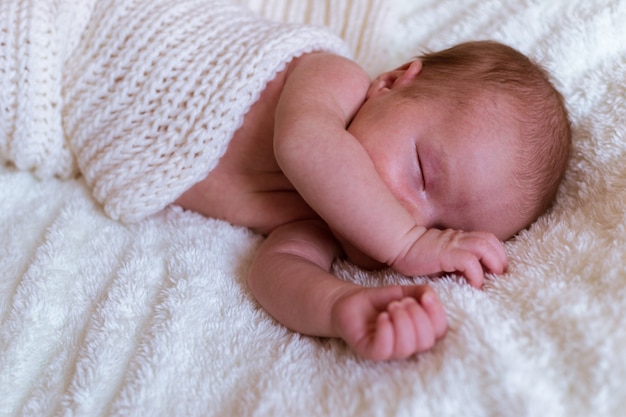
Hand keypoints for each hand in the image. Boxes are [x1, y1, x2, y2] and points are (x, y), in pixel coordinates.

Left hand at [331, 285, 446, 360]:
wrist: (352, 301)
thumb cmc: (380, 301)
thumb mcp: (404, 292)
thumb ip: (421, 292)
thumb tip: (430, 297)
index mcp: (420, 332)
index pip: (440, 331)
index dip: (436, 314)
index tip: (426, 297)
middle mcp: (408, 345)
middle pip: (426, 341)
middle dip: (417, 317)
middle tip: (401, 302)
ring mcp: (389, 351)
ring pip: (406, 347)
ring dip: (402, 321)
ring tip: (391, 307)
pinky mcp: (370, 352)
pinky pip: (384, 349)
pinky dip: (386, 330)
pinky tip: (382, 316)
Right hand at [391, 228, 507, 287]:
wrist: (400, 246)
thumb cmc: (416, 256)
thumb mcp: (440, 260)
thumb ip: (454, 264)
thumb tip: (468, 278)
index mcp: (459, 239)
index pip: (487, 240)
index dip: (497, 253)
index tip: (496, 271)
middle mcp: (459, 239)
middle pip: (490, 241)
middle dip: (500, 258)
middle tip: (499, 275)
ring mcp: (453, 245)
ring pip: (485, 247)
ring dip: (493, 263)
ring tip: (491, 278)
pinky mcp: (446, 254)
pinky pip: (469, 262)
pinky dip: (476, 274)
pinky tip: (474, 285)